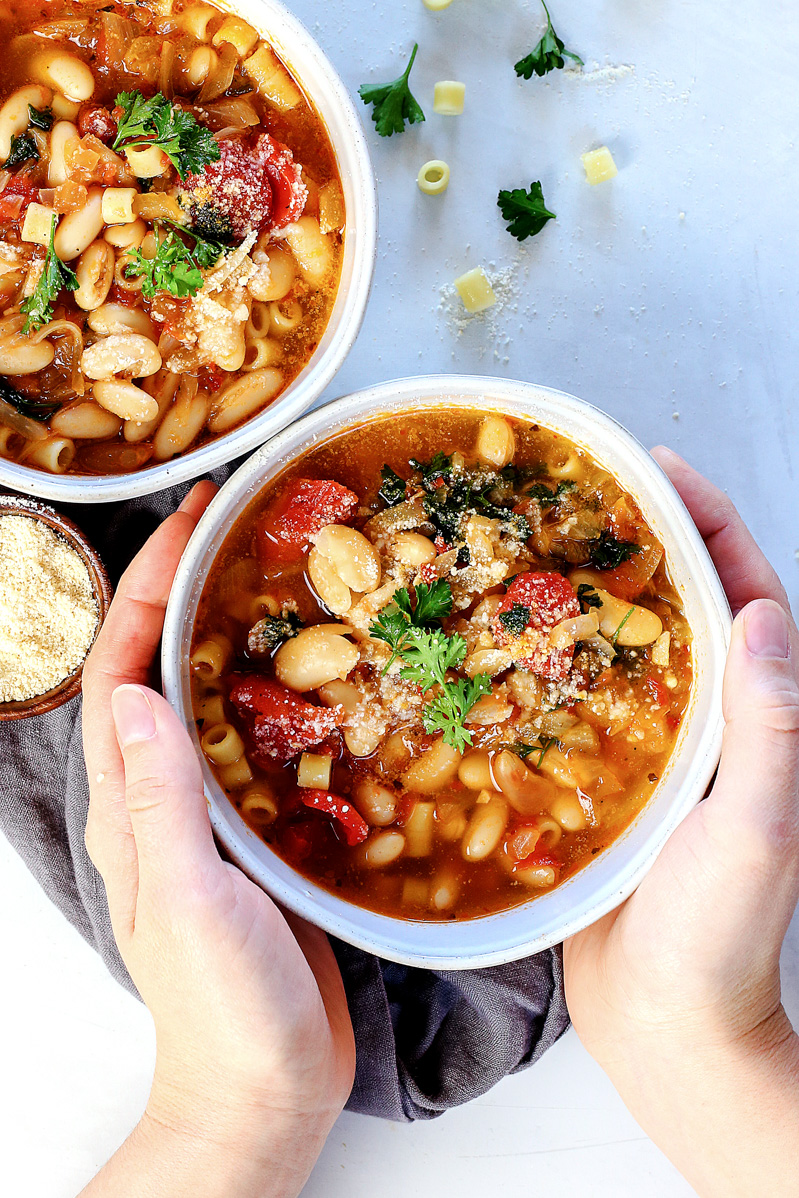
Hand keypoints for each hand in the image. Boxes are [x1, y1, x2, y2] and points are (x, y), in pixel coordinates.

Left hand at [80, 483, 354, 1197]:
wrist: (265, 1087)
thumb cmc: (223, 1006)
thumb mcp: (188, 898)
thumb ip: (160, 800)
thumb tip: (135, 691)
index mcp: (129, 801)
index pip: (121, 666)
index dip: (147, 587)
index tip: (190, 520)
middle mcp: (163, 792)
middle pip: (164, 664)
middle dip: (192, 586)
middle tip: (245, 526)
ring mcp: (213, 810)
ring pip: (220, 694)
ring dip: (242, 628)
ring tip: (294, 574)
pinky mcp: (262, 831)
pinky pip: (270, 741)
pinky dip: (292, 692)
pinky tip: (338, 671)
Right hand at [564, 449, 798, 1196]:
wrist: (669, 1027)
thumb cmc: (721, 939)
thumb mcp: (758, 828)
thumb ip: (768, 724)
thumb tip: (764, 612)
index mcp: (758, 719)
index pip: (741, 591)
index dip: (704, 520)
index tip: (653, 465)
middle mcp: (710, 722)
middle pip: (676, 604)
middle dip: (637, 540)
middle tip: (577, 493)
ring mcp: (656, 751)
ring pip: (621, 648)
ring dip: (586, 595)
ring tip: (529, 549)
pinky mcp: (607, 784)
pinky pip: (578, 705)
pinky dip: (548, 666)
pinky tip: (498, 648)